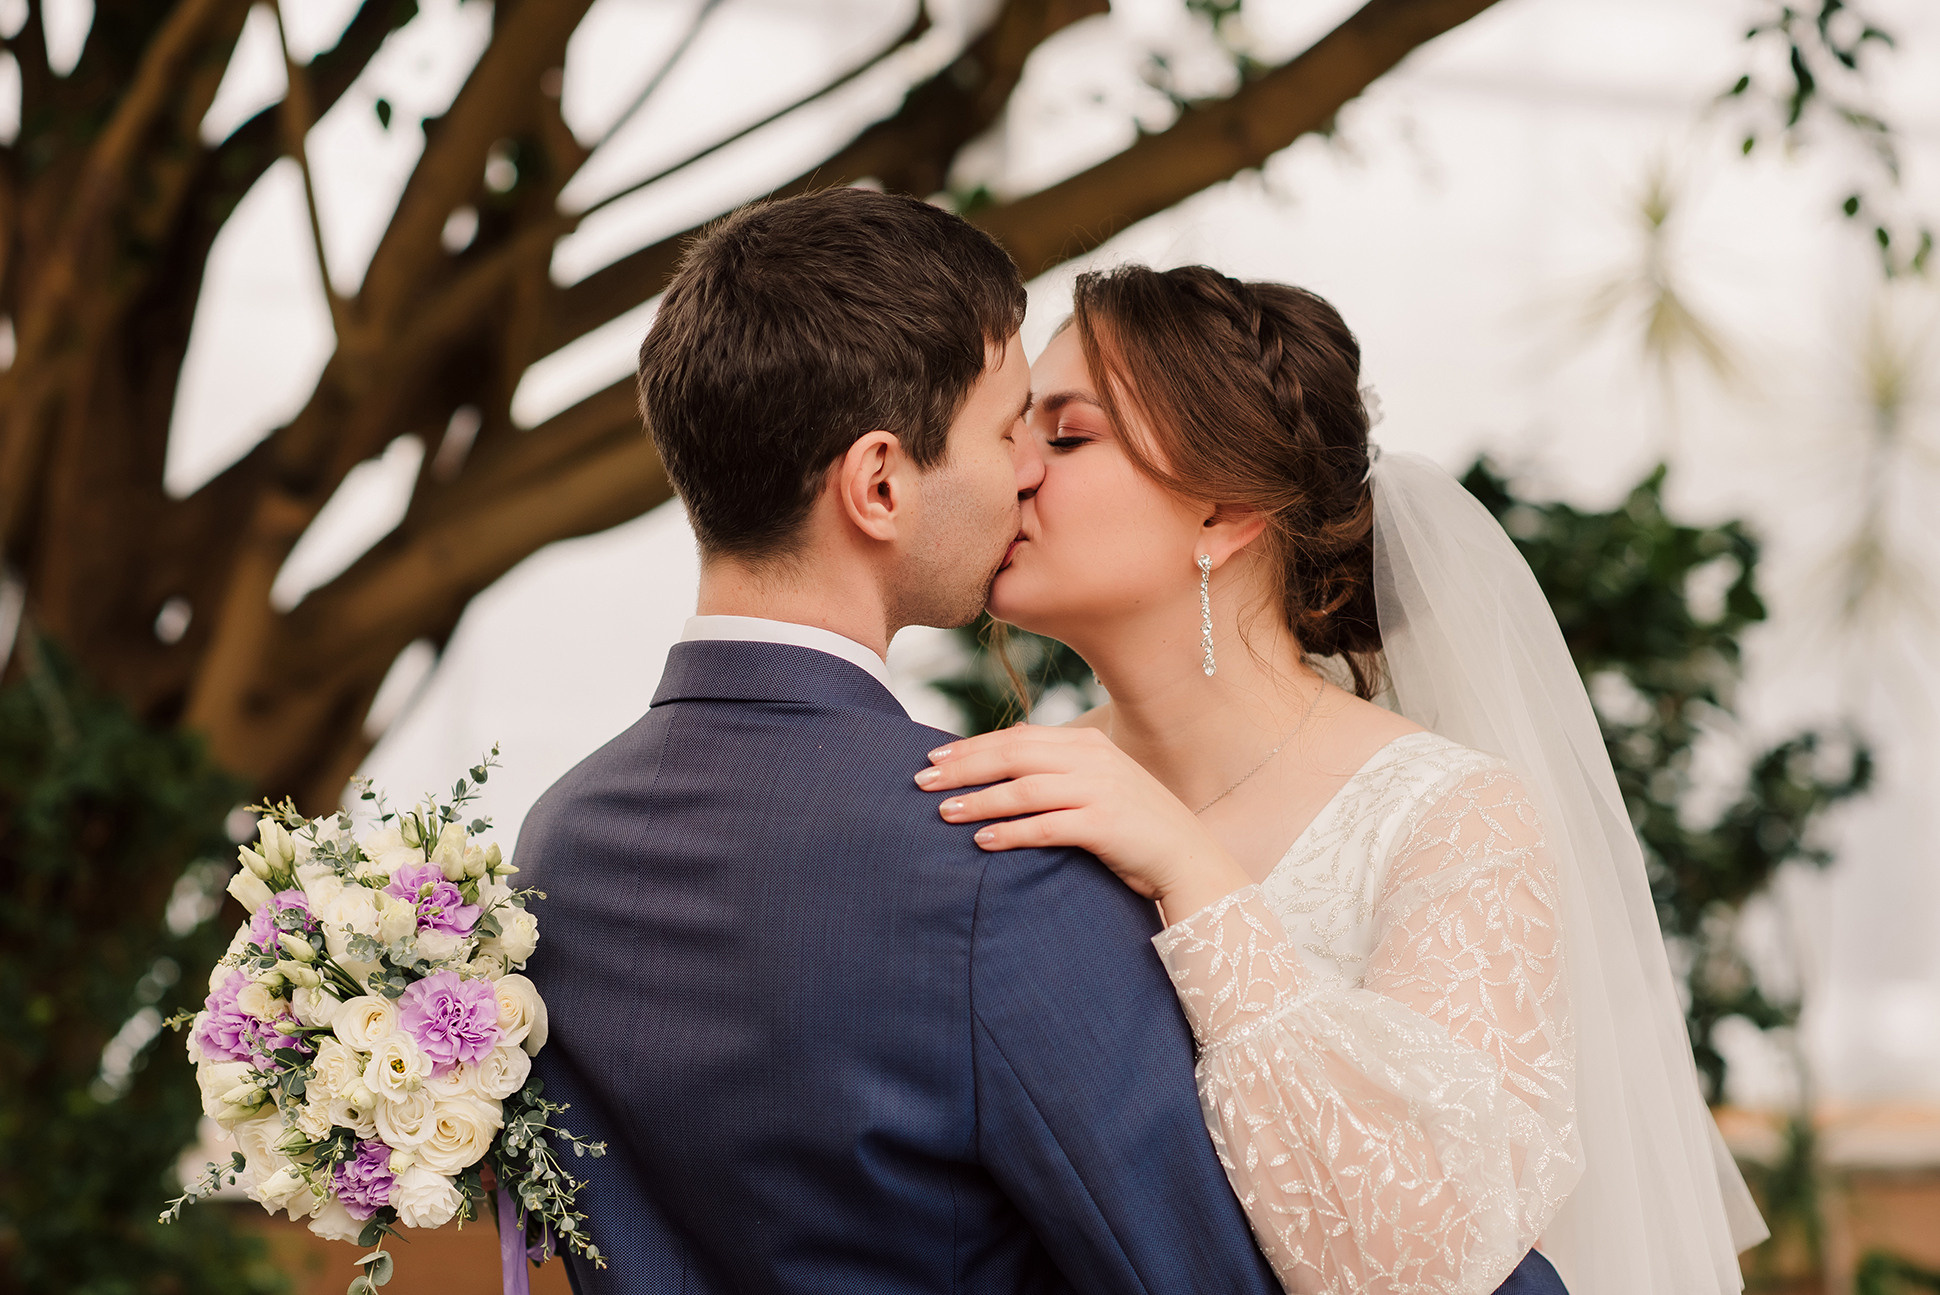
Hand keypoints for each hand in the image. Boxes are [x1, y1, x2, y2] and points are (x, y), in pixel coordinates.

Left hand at [916, 725, 1253, 925]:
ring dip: (980, 800)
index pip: (1017, 738)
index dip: (972, 747)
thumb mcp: (1098, 786)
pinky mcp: (1105, 824)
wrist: (1188, 858)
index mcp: (1086, 744)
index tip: (933, 758)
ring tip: (944, 811)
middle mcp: (1091, 760)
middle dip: (964, 767)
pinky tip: (982, 842)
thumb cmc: (1134, 827)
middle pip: (1013, 756)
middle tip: (921, 781)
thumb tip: (1003, 767)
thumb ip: (1059, 772)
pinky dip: (1011, 832)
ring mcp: (1100, 790)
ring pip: (1025, 788)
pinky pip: (1046, 825)